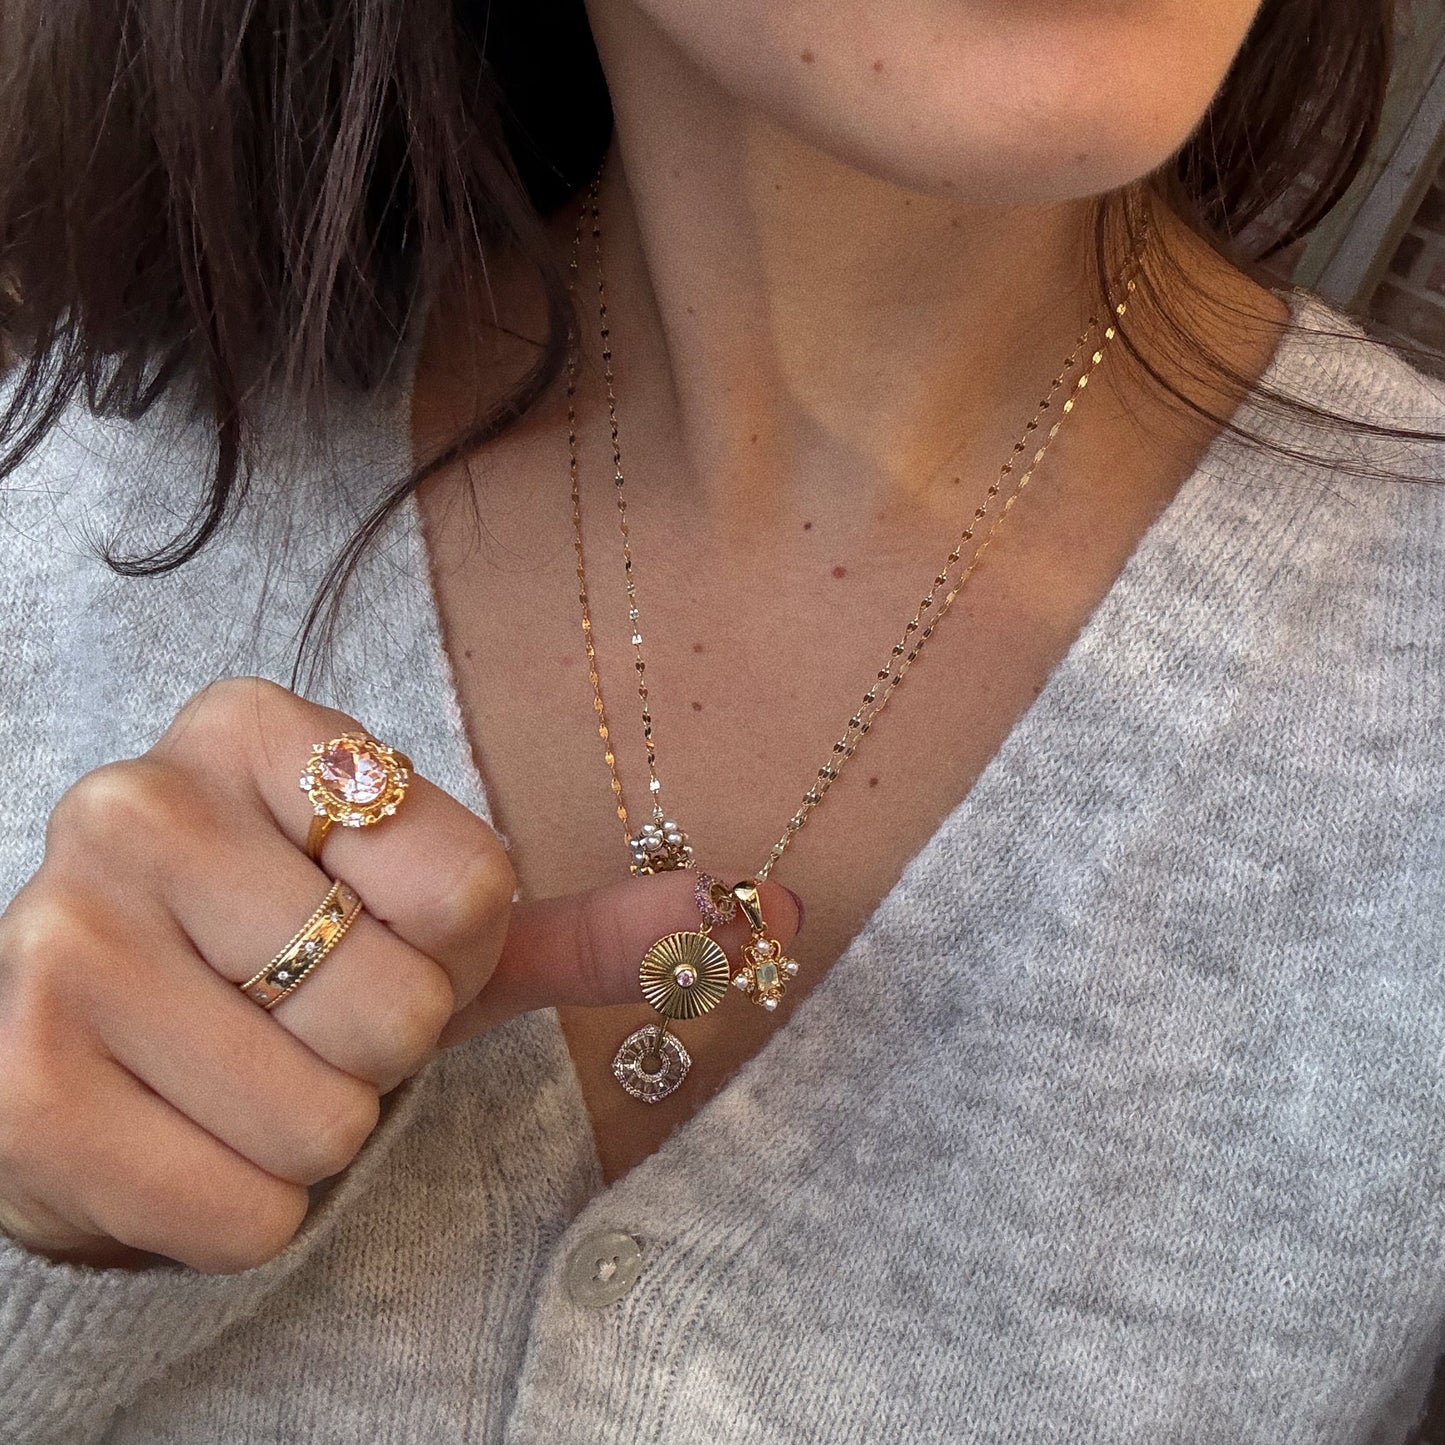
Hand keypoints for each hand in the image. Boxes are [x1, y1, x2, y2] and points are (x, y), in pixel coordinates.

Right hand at [0, 678, 798, 1272]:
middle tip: (301, 1022)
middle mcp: (139, 803)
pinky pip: (245, 1209)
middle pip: (404, 1003)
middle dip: (383, 1051)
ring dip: (317, 1133)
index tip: (379, 933)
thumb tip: (770, 910)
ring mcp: (62, 939)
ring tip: (240, 1075)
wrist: (95, 1052)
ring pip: (329, 1116)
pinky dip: (250, 1209)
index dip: (455, 949)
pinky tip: (183, 1137)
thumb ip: (576, 921)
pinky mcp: (19, 1086)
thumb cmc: (279, 972)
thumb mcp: (422, 925)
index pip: (473, 883)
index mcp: (256, 731)